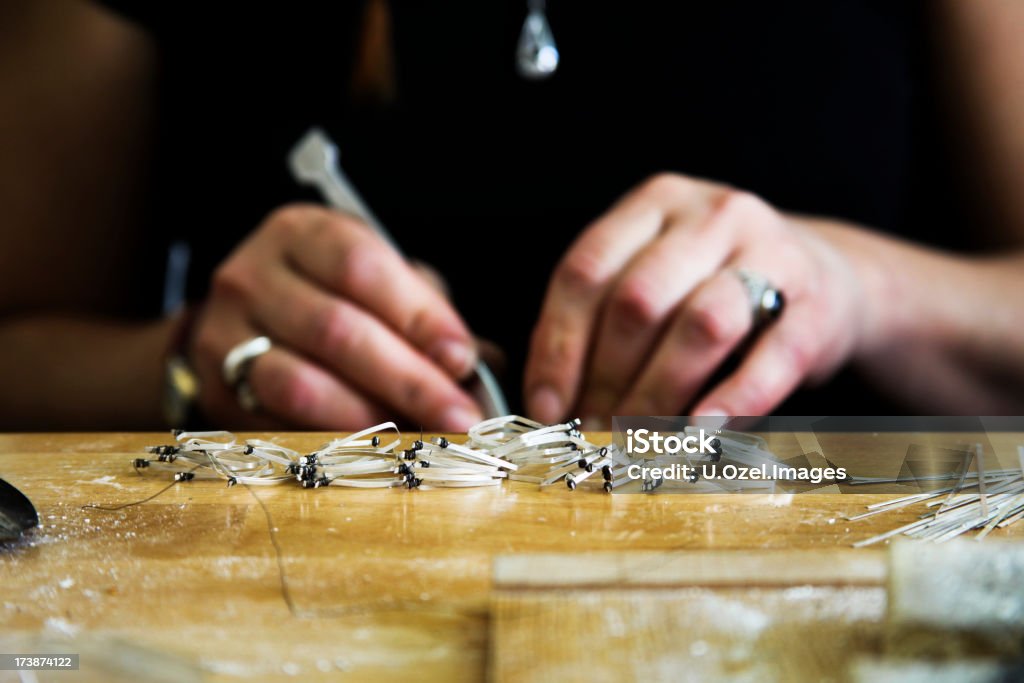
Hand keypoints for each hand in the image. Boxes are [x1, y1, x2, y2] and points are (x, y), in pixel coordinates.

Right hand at [189, 204, 483, 429]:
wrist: (244, 321)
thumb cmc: (333, 297)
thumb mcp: (375, 281)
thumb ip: (423, 312)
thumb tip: (484, 365)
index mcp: (301, 233)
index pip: (362, 267)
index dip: (419, 316)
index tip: (463, 358)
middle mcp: (252, 276)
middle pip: (337, 330)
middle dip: (410, 380)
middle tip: (459, 417)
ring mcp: (223, 334)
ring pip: (301, 383)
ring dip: (372, 416)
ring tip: (420, 437)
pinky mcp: (216, 390)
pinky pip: (279, 423)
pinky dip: (334, 439)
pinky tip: (374, 448)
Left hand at [524, 173, 869, 423]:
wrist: (828, 277)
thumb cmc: (716, 286)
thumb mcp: (656, 278)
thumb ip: (603, 322)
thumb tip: (552, 405)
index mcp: (655, 203)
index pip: (585, 271)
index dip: (558, 346)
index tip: (546, 407)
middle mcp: (711, 215)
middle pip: (638, 300)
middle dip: (605, 379)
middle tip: (592, 431)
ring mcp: (770, 252)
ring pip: (700, 324)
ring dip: (659, 393)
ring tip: (635, 439)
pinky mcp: (816, 304)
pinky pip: (769, 359)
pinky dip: (731, 402)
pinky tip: (700, 432)